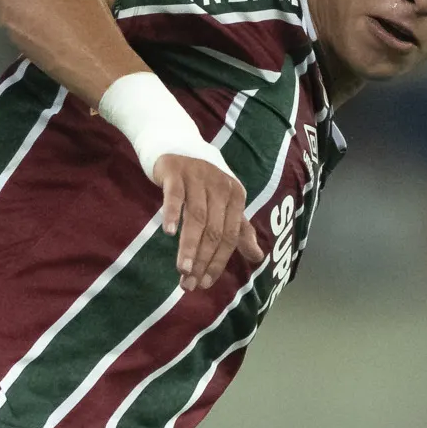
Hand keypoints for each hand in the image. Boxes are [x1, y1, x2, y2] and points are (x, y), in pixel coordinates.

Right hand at [154, 153, 263, 291]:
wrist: (176, 143)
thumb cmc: (202, 180)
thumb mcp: (225, 202)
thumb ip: (240, 230)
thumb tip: (258, 258)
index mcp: (236, 196)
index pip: (230, 236)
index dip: (218, 262)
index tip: (205, 283)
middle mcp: (220, 186)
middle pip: (213, 230)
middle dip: (202, 260)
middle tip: (189, 284)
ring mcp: (198, 177)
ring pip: (196, 217)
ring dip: (189, 246)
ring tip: (182, 270)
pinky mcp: (176, 171)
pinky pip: (175, 196)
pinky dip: (172, 214)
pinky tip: (168, 233)